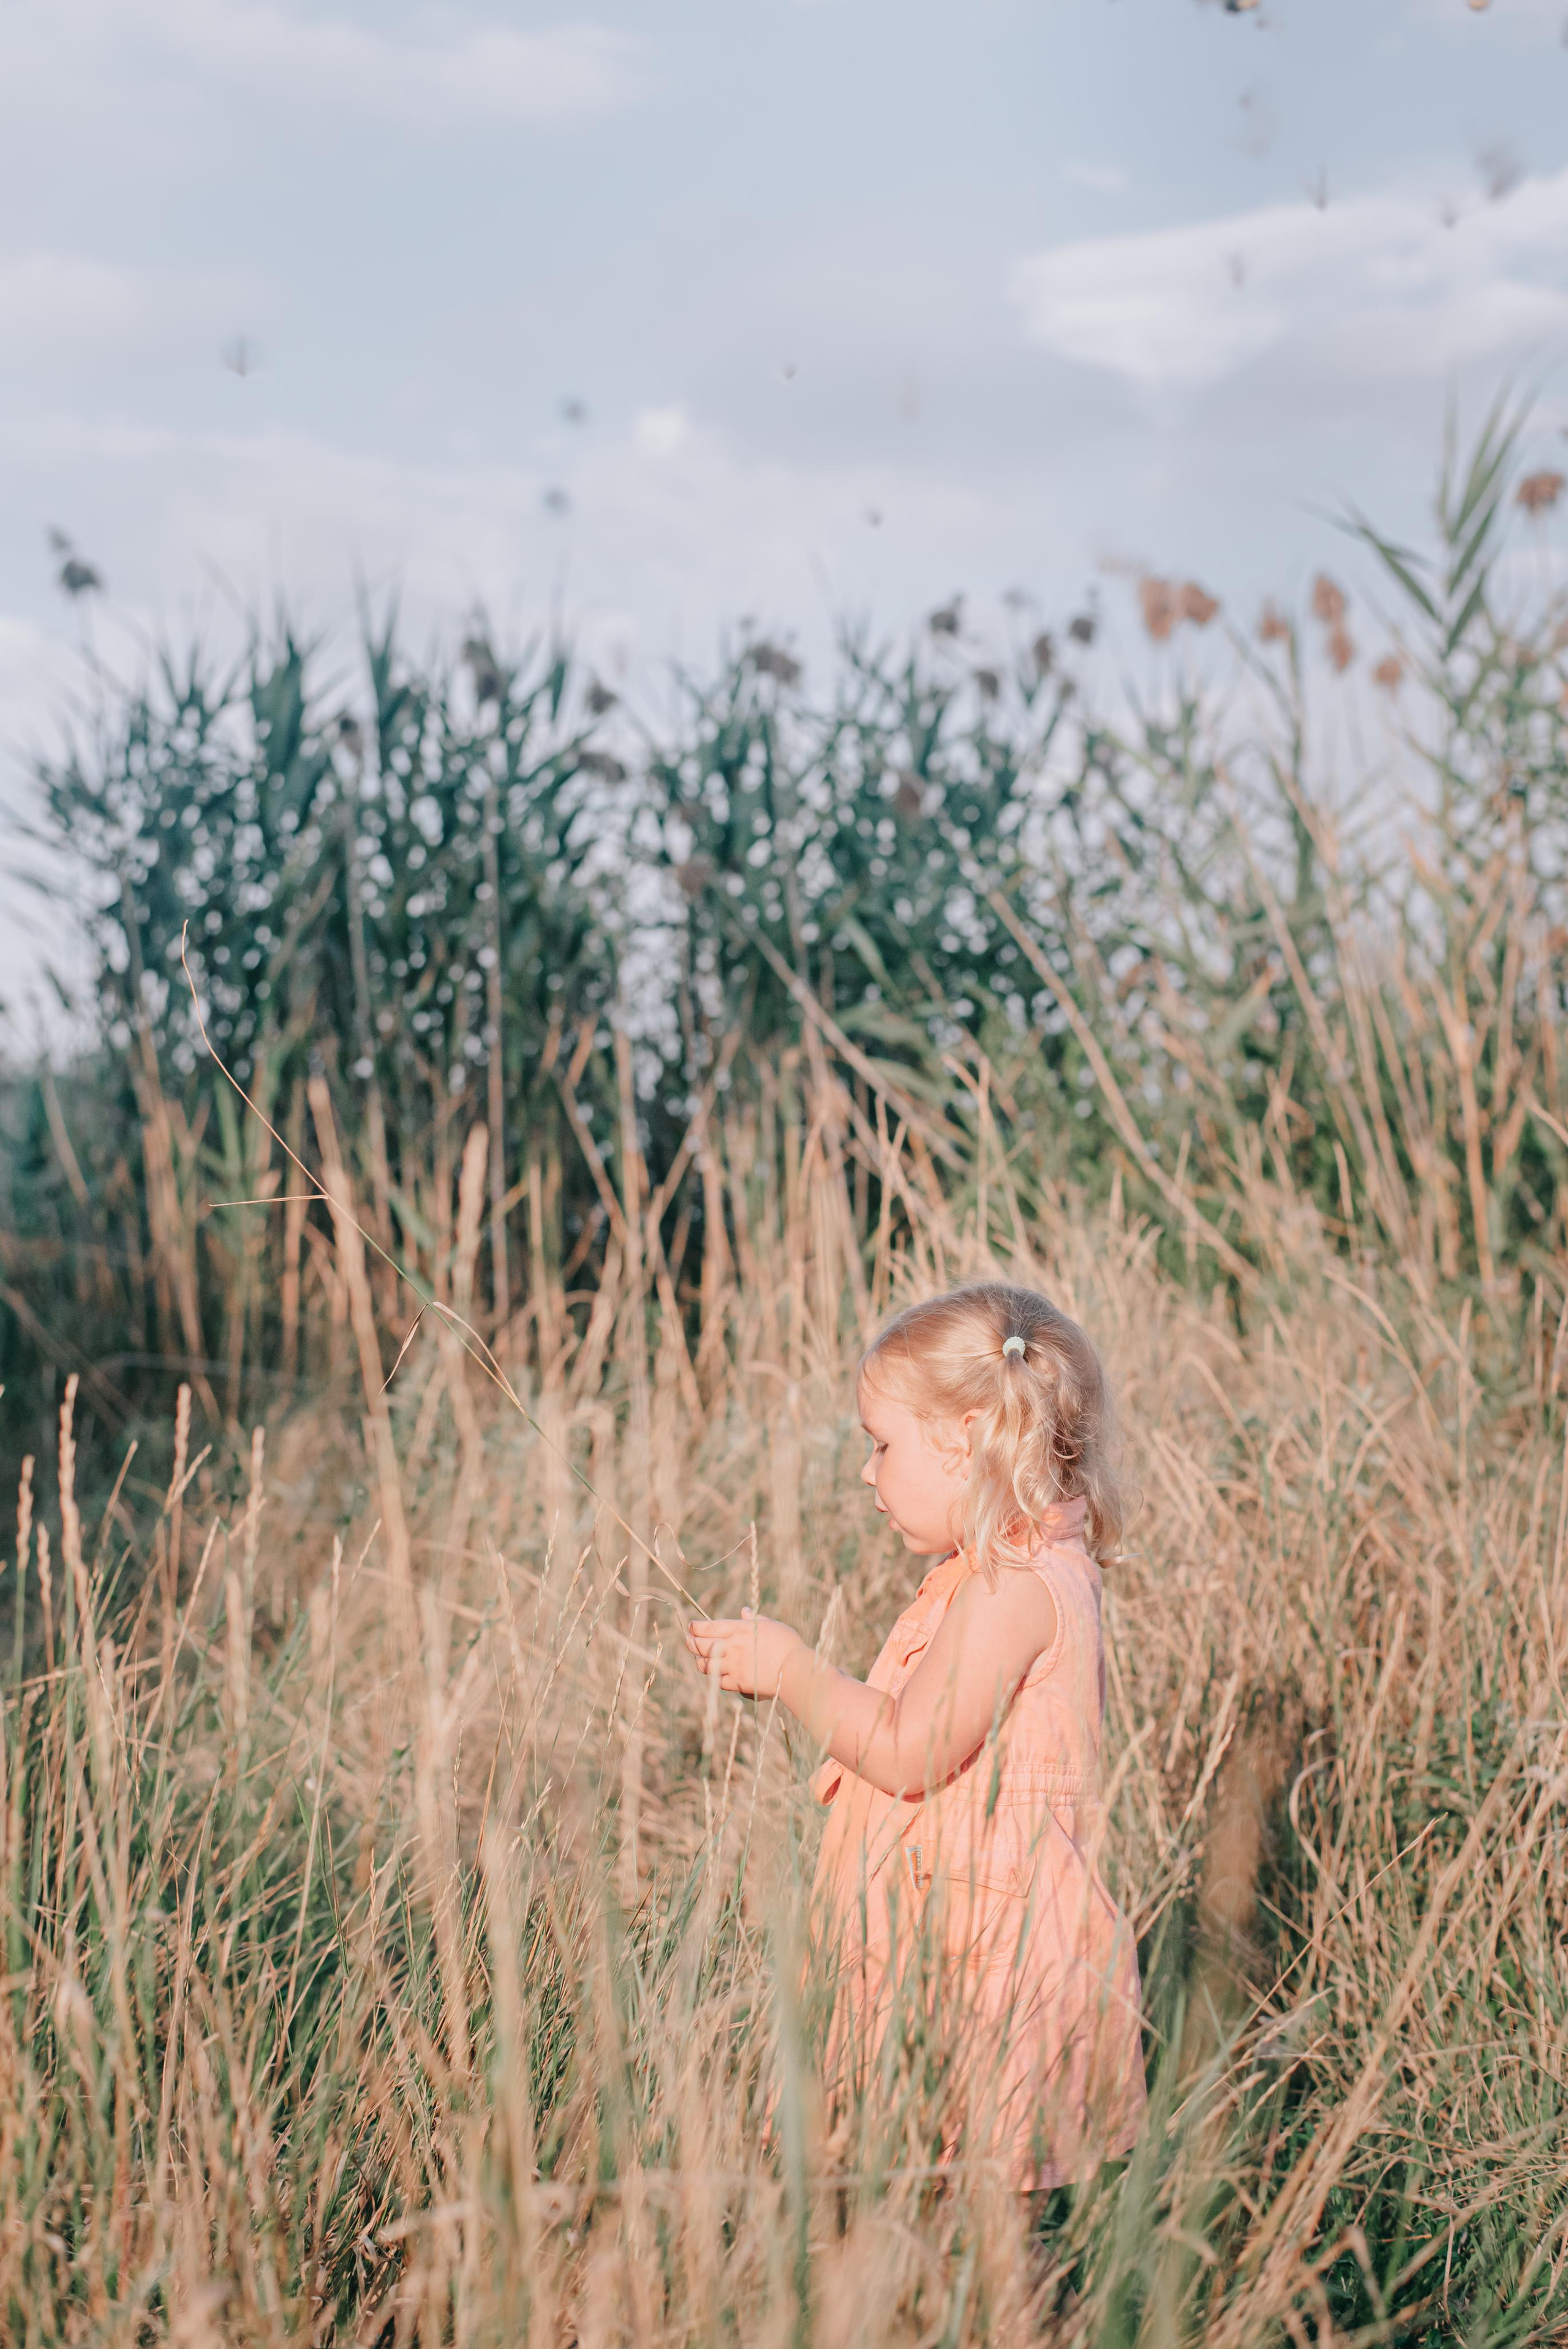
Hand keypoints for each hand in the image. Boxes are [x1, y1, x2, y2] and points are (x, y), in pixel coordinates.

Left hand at [685, 1607, 802, 1700]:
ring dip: (700, 1662)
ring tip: (698, 1660)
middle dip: (692, 1643)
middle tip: (688, 1641)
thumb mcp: (771, 1626)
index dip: (696, 1627)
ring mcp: (733, 1665)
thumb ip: (754, 1619)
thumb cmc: (786, 1643)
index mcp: (739, 1629)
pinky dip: (715, 1677)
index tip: (691, 1627)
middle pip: (702, 1645)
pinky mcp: (737, 1683)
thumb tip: (744, 1611)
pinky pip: (719, 1681)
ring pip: (706, 1665)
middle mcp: (732, 1646)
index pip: (709, 1627)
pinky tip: (714, 1674)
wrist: (794, 1669)